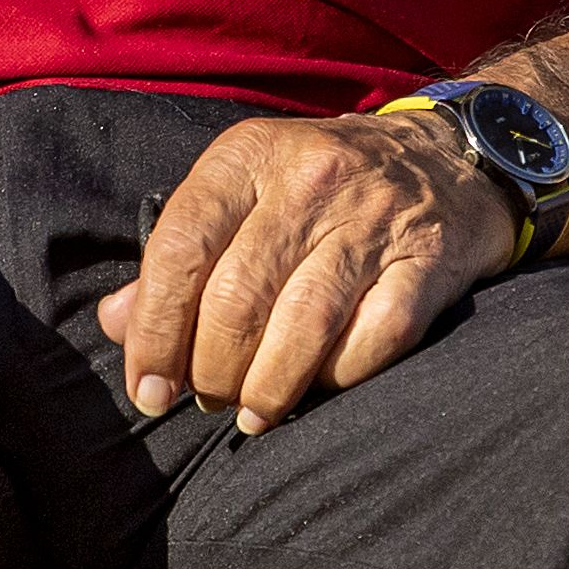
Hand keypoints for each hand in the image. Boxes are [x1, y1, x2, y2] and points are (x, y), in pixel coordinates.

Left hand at [113, 110, 514, 437]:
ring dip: (267, 389)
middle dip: (211, 370)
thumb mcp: (244, 192)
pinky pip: (373, 340)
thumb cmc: (323, 187)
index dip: (155, 329)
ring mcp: (374, 219)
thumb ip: (180, 255)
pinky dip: (337, 378)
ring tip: (252, 413)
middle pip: (238, 297)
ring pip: (302, 326)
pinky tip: (318, 388)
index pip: (181, 247)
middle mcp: (311, 179)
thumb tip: (117, 321)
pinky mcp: (430, 261)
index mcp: (250, 155)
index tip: (148, 387)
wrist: (451, 159)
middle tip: (207, 398)